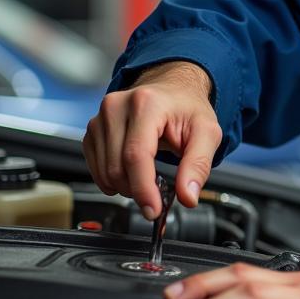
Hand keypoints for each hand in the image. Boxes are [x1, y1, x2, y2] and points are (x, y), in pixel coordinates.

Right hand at [83, 61, 220, 217]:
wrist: (172, 89)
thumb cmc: (187, 108)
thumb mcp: (207, 133)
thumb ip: (199, 165)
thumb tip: (188, 196)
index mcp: (146, 103)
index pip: (136, 155)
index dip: (143, 189)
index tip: (153, 209)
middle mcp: (117, 106)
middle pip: (117, 167)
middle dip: (138, 190)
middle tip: (158, 192)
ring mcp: (101, 117)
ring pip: (104, 171)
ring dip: (125, 186)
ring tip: (148, 176)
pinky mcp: (93, 129)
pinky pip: (95, 167)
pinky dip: (113, 179)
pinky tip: (131, 171)